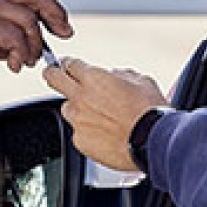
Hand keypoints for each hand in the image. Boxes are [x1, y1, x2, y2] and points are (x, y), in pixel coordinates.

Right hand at [0, 0, 72, 74]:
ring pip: (29, 21)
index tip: (58, 25)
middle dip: (56, 15)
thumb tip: (20, 50)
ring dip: (35, 45)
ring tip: (27, 61)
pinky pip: (16, 40)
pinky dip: (21, 55)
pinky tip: (14, 65)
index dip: (48, 8)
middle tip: (65, 33)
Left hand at [43, 57, 170, 171]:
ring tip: (99, 117)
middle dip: (52, 74)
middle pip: (52, 78)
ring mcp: (77, 120)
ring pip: (67, 109)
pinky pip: (78, 132)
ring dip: (77, 109)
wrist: (154, 143)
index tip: (70, 66)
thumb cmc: (151, 113)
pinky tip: (105, 135)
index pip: (69, 64)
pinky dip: (88, 132)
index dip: (70, 64)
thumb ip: (121, 75)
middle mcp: (80, 97)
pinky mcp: (79, 140)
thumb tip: (114, 75)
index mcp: (93, 78)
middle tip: (55, 75)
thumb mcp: (141, 81)